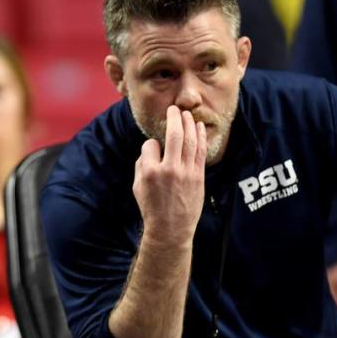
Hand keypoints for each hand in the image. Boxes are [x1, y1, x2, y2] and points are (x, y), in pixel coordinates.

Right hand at [133, 106, 206, 247]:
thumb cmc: (151, 208)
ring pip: (190, 141)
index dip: (150, 146)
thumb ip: (141, 165)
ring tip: (187, 114)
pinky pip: (200, 151)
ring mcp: (186, 173)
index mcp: (150, 172)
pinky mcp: (198, 176)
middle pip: (174, 136)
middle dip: (174, 118)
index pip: (150, 146)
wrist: (170, 228)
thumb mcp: (136, 187)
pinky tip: (198, 127)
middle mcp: (169, 170)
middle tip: (174, 109)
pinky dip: (200, 137)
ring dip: (189, 124)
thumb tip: (151, 149)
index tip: (152, 150)